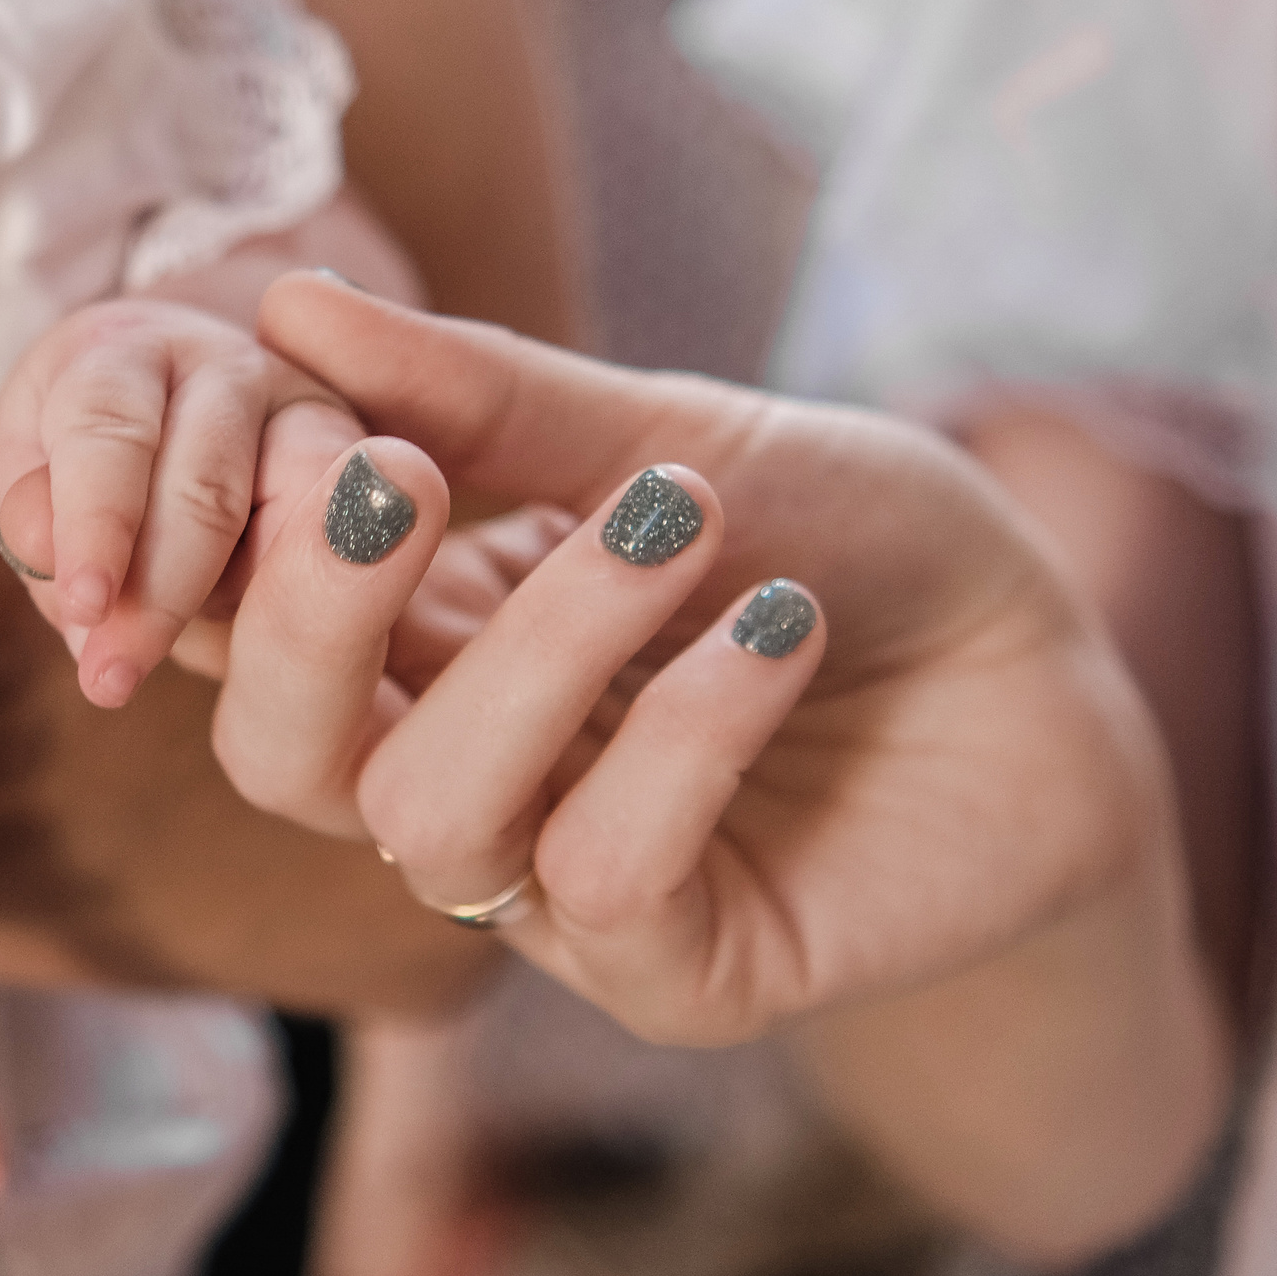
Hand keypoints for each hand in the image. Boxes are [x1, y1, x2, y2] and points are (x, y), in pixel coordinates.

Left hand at [0, 298, 360, 706]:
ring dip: (234, 608)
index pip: (106, 430)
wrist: (181, 416)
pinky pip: (348, 549)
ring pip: (296, 518)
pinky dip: (299, 603)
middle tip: (114, 679)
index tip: (86, 604)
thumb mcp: (30, 469)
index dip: (96, 521)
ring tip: (184, 665)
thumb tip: (57, 562)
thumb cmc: (93, 458)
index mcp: (122, 354)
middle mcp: (229, 368)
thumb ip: (35, 512)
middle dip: (159, 594)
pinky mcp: (364, 474)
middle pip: (205, 485)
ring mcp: (311, 416)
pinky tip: (260, 643)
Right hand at [215, 274, 1180, 1048]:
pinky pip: (603, 876)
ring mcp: (555, 889)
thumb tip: (290, 303)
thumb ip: (483, 397)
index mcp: (421, 641)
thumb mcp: (666, 434)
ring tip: (683, 520)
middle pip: (281, 752)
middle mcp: (460, 770)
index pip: (244, 621)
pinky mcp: (675, 972)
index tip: (315, 412)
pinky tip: (779, 627)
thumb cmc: (848, 539)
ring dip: (545, 647)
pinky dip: (684, 733)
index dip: (234, 530)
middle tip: (404, 474)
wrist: (1042, 664)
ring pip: (431, 816)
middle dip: (313, 613)